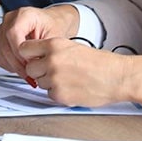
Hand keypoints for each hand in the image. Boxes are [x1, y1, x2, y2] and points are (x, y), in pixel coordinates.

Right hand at [0, 5, 79, 78]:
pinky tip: (21, 68)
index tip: (31, 64)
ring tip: (27, 72)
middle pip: (5, 44)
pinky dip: (9, 64)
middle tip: (30, 73)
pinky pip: (0, 54)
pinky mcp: (1, 37)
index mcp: (24, 15)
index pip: (13, 33)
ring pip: (0, 51)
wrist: (52, 21)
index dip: (20, 52)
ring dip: (13, 65)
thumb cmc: (54, 25)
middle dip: (18, 63)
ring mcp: (3, 27)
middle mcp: (10, 19)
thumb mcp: (54, 37)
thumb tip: (33, 65)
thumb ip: (41, 50)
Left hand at [16, 36, 141, 108]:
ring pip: (39, 82)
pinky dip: (58, 93)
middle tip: (52, 72)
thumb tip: (34, 56)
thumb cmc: (99, 62)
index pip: (24, 49)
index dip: (29, 55)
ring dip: (49, 83)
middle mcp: (51, 61)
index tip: (33, 59)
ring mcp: (55, 78)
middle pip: (30, 68)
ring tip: (67, 80)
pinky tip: (71, 88)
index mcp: (54, 45)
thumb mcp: (71, 46)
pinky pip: (49, 95)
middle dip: (38, 71)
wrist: (117, 77)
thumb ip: (51, 50)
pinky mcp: (60, 95)